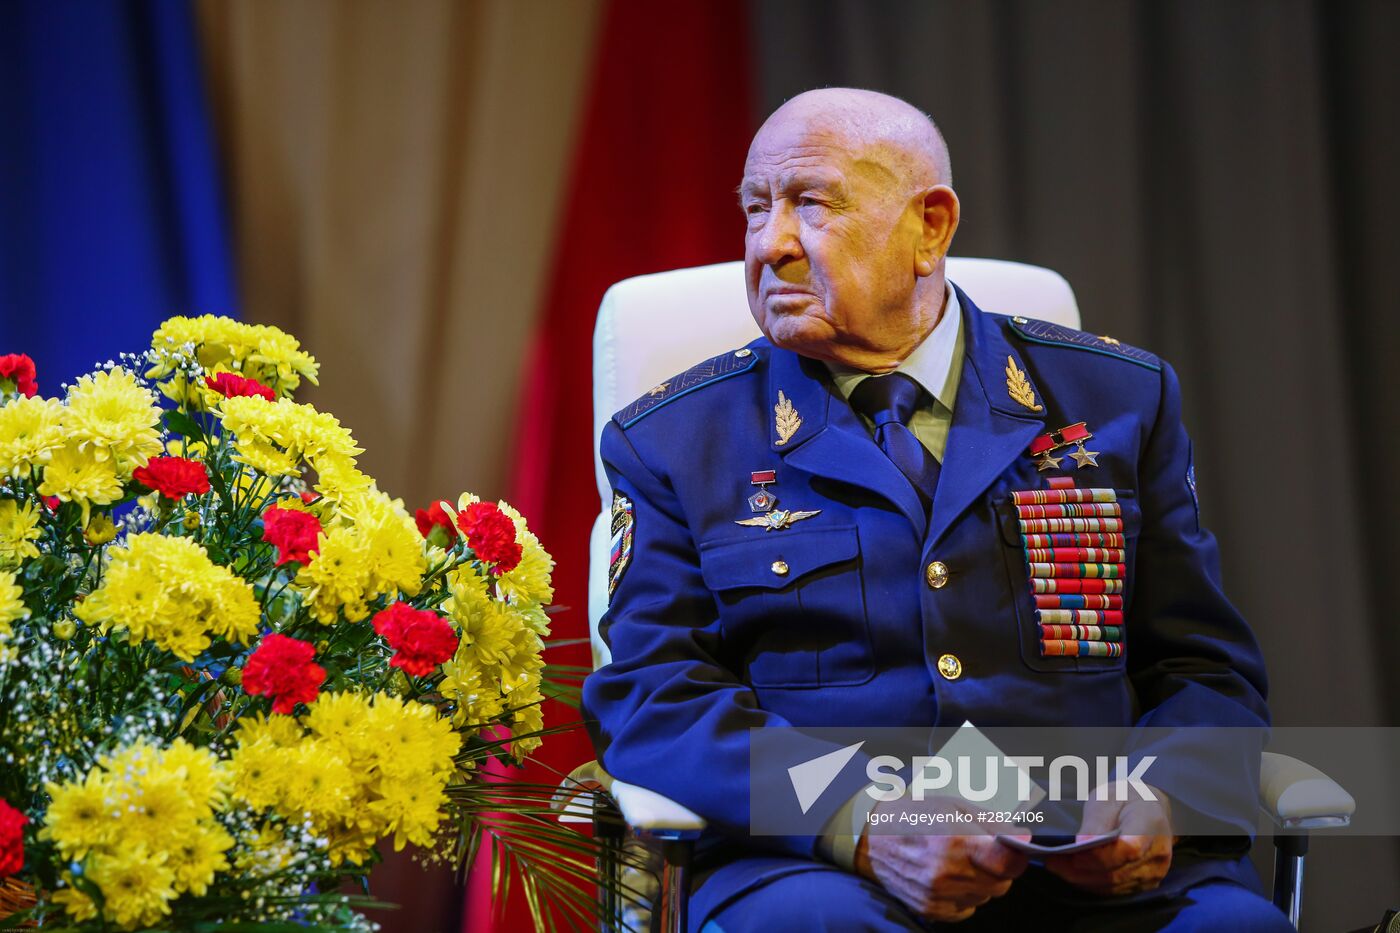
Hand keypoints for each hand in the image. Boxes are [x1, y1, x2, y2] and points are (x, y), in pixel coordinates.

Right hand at [854, 798, 1029, 922]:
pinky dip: (964, 894)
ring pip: (985, 897)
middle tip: (980, 851)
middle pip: (1001, 883)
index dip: (1017, 856)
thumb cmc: (914, 815)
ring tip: (958, 861)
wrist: (872, 837)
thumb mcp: (954, 806)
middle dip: (998, 868)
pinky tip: (947, 876)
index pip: (1008, 863)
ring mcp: (937, 895)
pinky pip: (967, 908)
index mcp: (954, 841)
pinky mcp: (930, 909)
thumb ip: (992, 824)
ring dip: (981, 882)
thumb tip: (1023, 837)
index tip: (1014, 848)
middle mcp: (946, 873)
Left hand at [1043, 786, 1175, 896]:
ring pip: (1114, 885)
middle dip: (1081, 870)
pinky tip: (1073, 873)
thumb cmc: (1126, 798)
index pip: (1129, 848)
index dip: (1100, 855)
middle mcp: (1158, 852)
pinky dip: (1092, 883)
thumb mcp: (1107, 797)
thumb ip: (1097, 820)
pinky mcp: (1146, 883)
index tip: (1073, 853)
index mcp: (1151, 823)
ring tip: (1057, 867)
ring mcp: (1154, 871)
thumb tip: (1082, 843)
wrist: (1149, 806)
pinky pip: (1116, 890)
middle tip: (1052, 862)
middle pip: (1117, 871)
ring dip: (1082, 879)